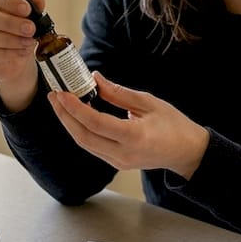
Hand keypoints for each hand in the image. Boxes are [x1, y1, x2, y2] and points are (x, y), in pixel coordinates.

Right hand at [0, 0, 40, 110]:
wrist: (16, 59)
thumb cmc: (16, 32)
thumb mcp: (27, 18)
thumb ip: (32, 8)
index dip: (8, 1)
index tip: (27, 9)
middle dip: (10, 22)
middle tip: (30, 28)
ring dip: (8, 39)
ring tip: (28, 42)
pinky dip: (6, 53)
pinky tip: (20, 52)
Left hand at [48, 72, 209, 177]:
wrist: (186, 152)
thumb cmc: (173, 125)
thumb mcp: (149, 103)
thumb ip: (119, 93)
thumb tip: (95, 79)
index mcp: (134, 137)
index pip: (96, 123)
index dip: (75, 108)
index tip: (62, 93)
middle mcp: (123, 154)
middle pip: (83, 137)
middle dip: (65, 116)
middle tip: (54, 96)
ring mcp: (119, 162)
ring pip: (85, 143)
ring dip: (70, 123)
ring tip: (60, 103)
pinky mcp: (117, 163)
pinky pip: (92, 147)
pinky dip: (81, 130)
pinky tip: (75, 115)